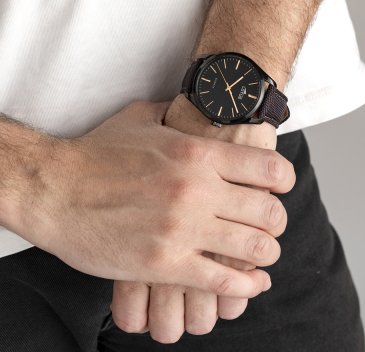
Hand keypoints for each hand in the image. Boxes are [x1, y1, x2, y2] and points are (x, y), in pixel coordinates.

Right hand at [112, 96, 293, 342]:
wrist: (54, 189)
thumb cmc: (97, 153)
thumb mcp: (140, 119)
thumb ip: (173, 112)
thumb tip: (190, 104)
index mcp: (196, 153)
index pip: (270, 169)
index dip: (284, 181)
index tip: (279, 189)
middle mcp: (196, 190)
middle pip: (269, 212)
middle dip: (277, 222)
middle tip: (270, 225)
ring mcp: (182, 229)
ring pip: (254, 249)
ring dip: (266, 254)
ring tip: (261, 254)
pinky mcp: (165, 263)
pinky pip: (222, 282)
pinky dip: (244, 287)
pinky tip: (250, 282)